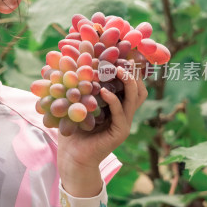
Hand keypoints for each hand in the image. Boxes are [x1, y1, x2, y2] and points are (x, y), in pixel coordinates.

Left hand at [57, 62, 147, 196]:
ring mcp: (124, 122)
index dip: (129, 67)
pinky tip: (104, 91)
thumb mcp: (74, 103)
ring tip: (116, 68)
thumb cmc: (71, 129)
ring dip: (128, 81)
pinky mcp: (120, 132)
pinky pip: (120, 112)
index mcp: (116, 104)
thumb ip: (77, 85)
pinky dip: (114, 100)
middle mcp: (124, 112)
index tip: (120, 50)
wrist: (71, 157)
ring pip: (135, 97)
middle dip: (133, 70)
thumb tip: (67, 58)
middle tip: (123, 56)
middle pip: (139, 87)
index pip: (130, 82)